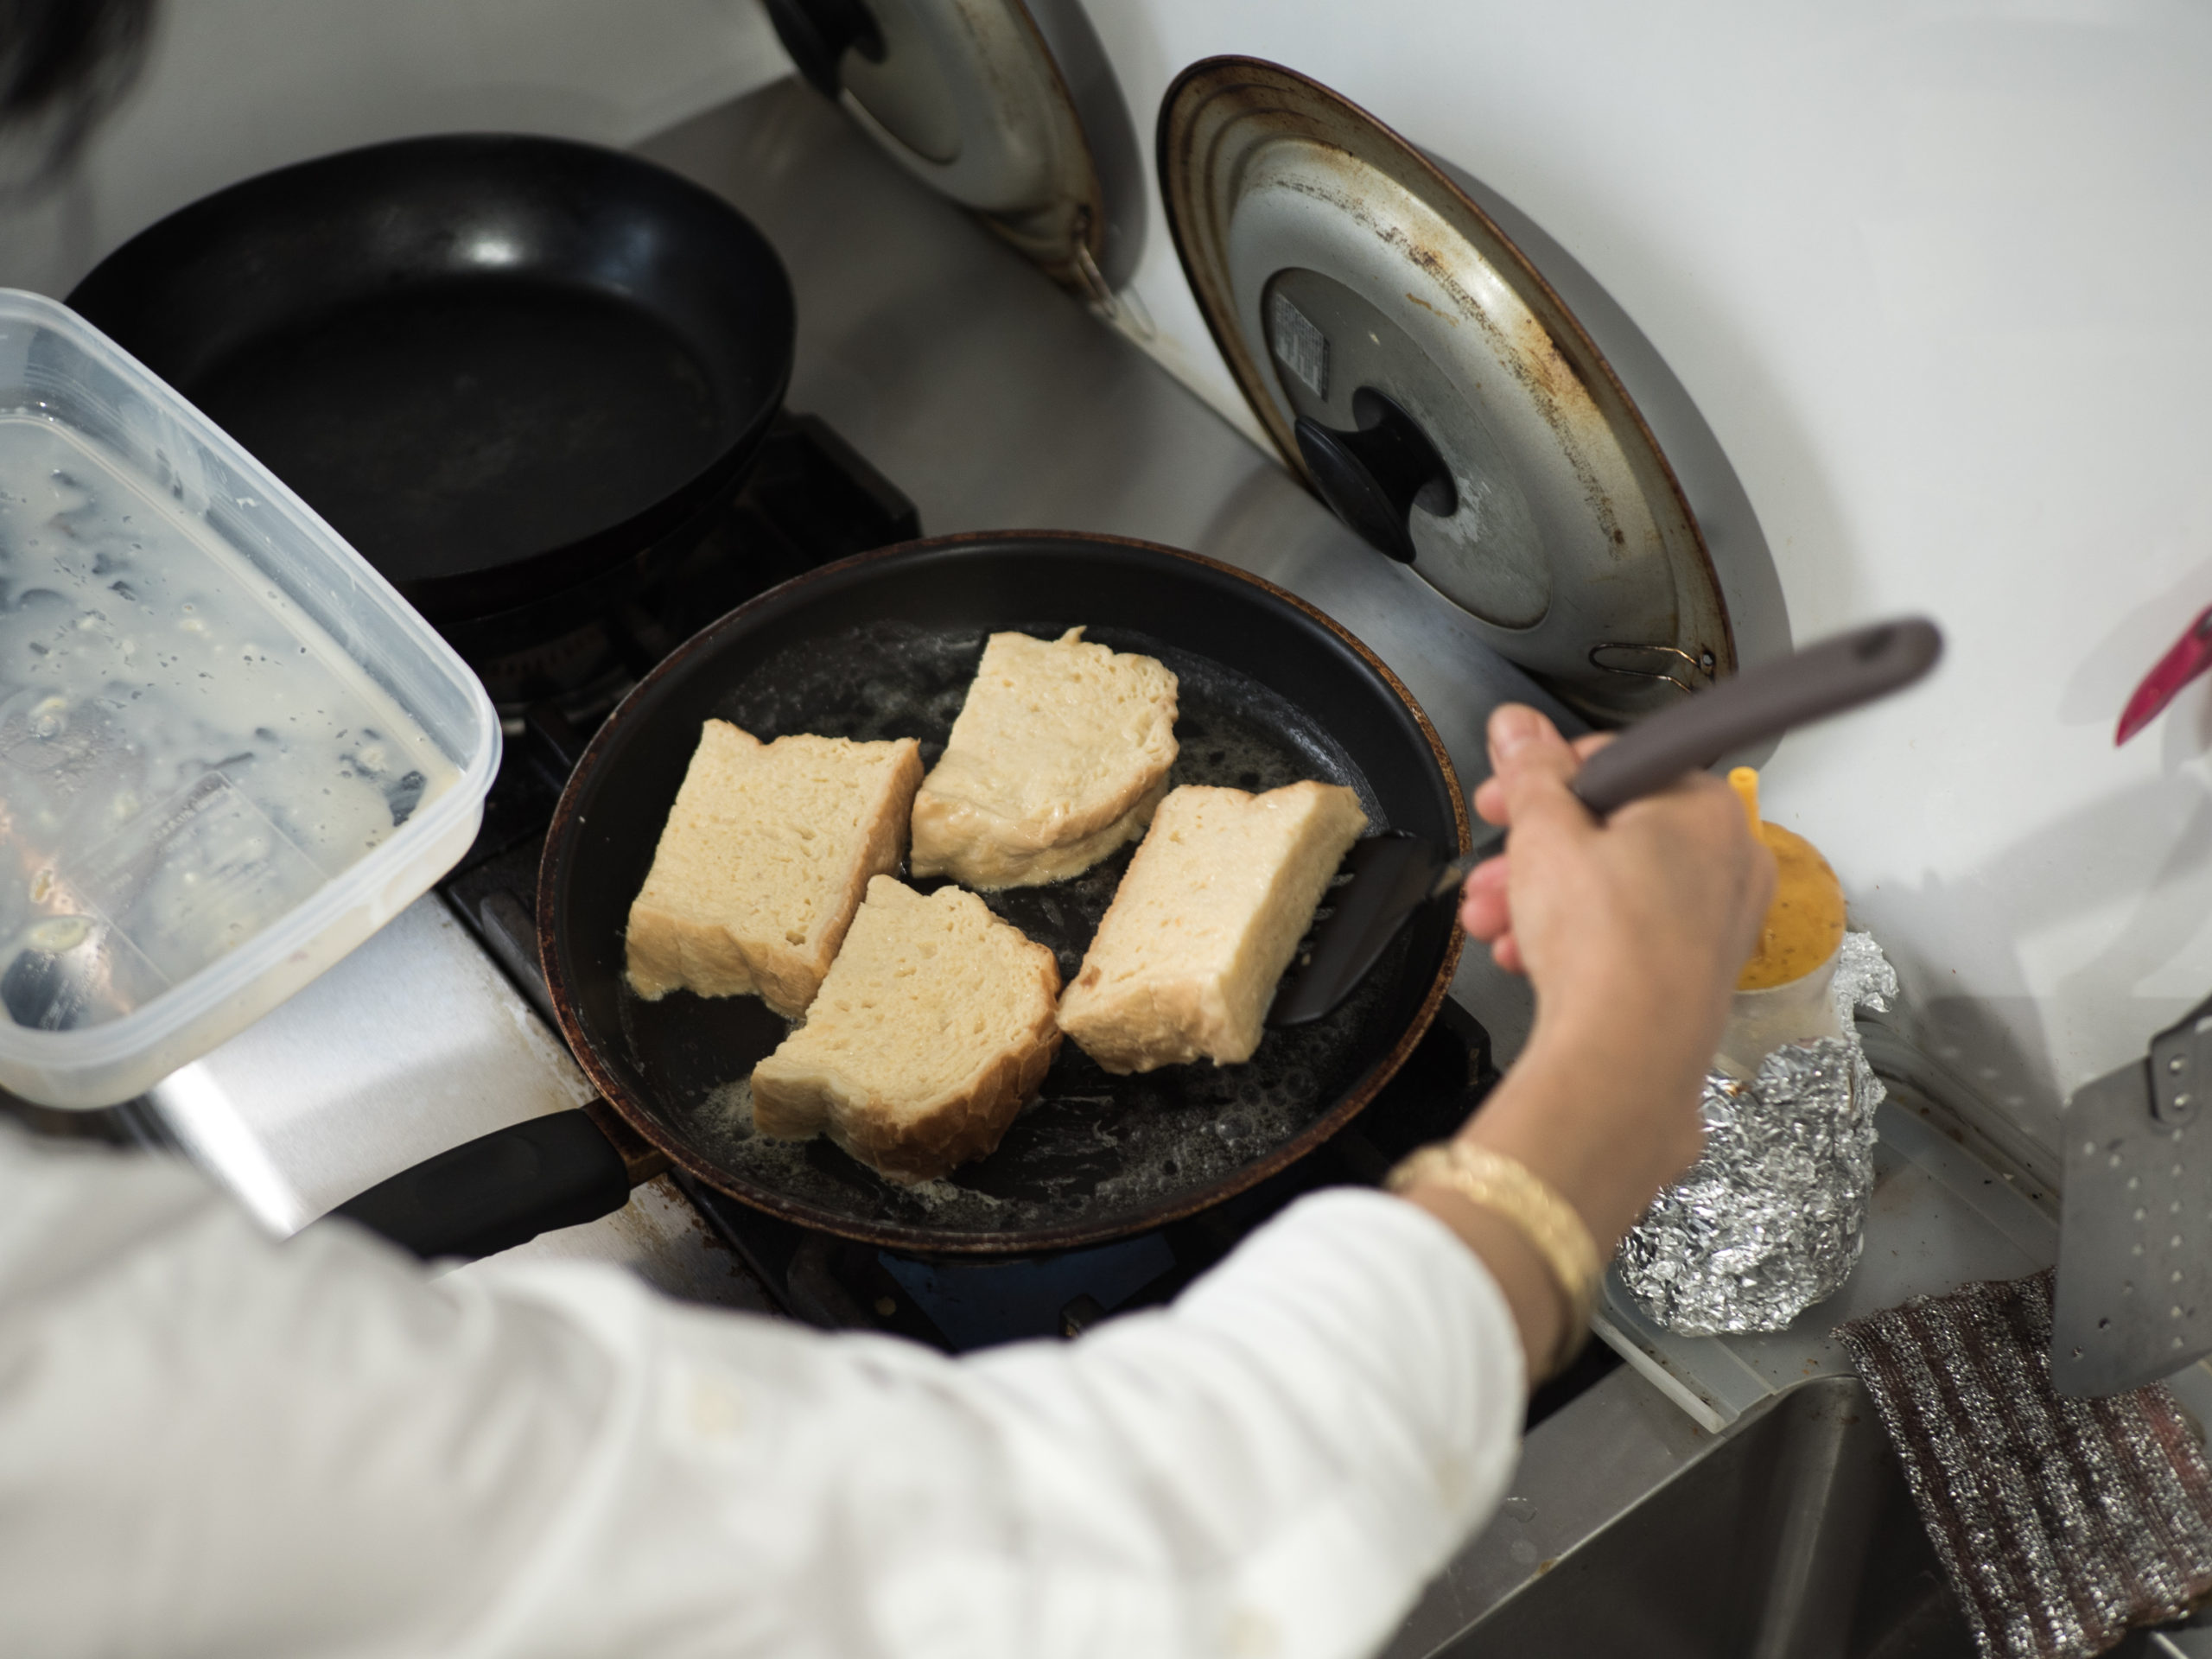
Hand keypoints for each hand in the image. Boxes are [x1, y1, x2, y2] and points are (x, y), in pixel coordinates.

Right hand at [1447, 704, 1773, 1248]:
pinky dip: (1579, 937)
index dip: (1542, 781)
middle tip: (1490, 869)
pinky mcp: (1700, 970)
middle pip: (1610, 830)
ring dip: (1544, 898)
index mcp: (1702, 803)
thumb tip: (1518, 727)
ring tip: (1494, 921)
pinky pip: (1630, 933)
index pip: (1612, 763)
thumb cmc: (1605, 942)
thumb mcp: (1544, 833)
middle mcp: (1728, 856)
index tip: (1500, 799)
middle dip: (1534, 852)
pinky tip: (1530, 956)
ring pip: (1615, 886)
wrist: (1626, 1055)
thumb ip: (1529, 773)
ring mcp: (1720, 918)